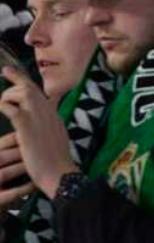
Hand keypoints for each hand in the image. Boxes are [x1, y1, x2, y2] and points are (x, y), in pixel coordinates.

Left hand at [0, 69, 76, 199]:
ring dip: (7, 97)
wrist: (59, 171)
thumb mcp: (55, 138)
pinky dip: (3, 105)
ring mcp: (37, 115)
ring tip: (2, 106)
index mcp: (52, 113)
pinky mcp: (25, 125)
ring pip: (19, 92)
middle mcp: (46, 110)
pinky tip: (1, 109)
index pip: (36, 90)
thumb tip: (45, 122)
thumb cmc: (56, 161)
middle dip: (13, 80)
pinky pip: (10, 107)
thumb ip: (49, 126)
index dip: (22, 79)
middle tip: (3, 73)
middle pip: (28, 86)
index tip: (9, 71)